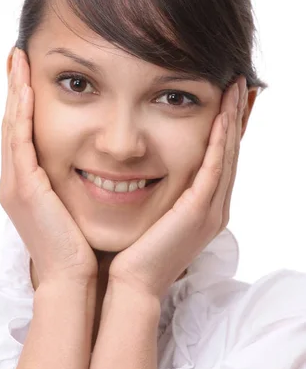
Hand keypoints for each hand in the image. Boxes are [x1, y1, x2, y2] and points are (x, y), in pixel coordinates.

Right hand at [0, 47, 96, 286]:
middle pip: (11, 124)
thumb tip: (94, 166)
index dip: (22, 102)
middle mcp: (14, 181)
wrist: (72, 280)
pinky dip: (21, 114)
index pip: (21, 133)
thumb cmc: (79, 247)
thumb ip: (74, 184)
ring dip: (14, 92)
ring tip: (18, 60)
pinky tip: (26, 89)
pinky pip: (19, 143)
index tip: (28, 74)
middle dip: (13, 89)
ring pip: (11, 127)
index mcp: (26, 185)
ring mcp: (15, 184)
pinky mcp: (23, 189)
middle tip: (17, 56)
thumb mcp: (74, 208)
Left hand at [109, 77, 247, 300]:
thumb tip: (149, 169)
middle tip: (237, 83)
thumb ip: (160, 191)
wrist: (131, 284)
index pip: (220, 158)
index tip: (225, 98)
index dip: (226, 127)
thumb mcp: (153, 214)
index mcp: (204, 208)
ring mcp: (210, 211)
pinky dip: (219, 141)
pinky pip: (214, 169)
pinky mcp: (198, 212)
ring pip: (227, 156)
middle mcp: (214, 208)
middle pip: (230, 152)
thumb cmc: (134, 251)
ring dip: (231, 120)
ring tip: (234, 88)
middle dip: (235, 116)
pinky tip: (221, 116)